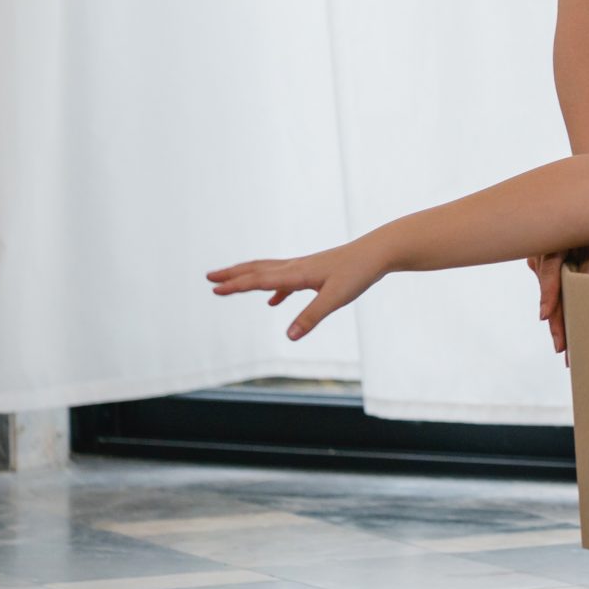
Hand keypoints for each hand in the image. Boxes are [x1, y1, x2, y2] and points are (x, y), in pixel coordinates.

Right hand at [207, 240, 386, 341]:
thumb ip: (311, 317)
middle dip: (233, 275)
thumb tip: (288, 336)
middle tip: (209, 278)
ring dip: (248, 277)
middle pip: (258, 270)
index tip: (214, 288)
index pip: (259, 280)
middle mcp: (297, 267)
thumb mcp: (335, 299)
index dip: (236, 285)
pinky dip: (275, 288)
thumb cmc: (358, 273)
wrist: (378, 252)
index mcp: (297, 273)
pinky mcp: (316, 271)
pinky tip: (274, 300)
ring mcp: (306, 267)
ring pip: (270, 271)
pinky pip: (288, 279)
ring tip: (231, 283)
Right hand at [532, 243, 588, 355]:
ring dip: (557, 316)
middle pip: (548, 287)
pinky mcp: (546, 266)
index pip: (550, 269)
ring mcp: (541, 257)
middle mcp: (543, 248)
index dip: (549, 293)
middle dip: (555, 319)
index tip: (546, 315)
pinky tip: (562, 329)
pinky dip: (557, 306)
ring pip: (548, 291)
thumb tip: (585, 295)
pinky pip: (551, 288)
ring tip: (563, 345)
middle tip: (561, 346)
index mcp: (556, 237)